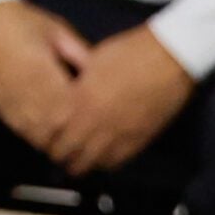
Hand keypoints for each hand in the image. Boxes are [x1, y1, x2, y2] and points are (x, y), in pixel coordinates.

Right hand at [0, 0, 88, 153]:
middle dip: (71, 134)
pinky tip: (47, 132)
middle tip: (88, 137)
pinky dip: (34, 134)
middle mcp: (22, 88)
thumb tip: (104, 74)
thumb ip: (79, 53)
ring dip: (53, 138)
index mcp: (40, 69)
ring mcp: (7, 99)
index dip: (83, 119)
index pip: (67, 107)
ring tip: (69, 138)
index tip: (97, 120)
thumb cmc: (21, 20)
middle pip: (52, 127)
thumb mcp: (56, 30)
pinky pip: (18, 128)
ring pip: (35, 133)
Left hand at [49, 25, 195, 176]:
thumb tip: (69, 96)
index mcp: (81, 98)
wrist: (169, 59)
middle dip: (59, 154)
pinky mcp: (138, 140)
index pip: (52, 130)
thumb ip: (79, 85)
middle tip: (58, 152)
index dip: (46, 136)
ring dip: (81, 162)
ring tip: (77, 160)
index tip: (45, 136)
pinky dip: (104, 162)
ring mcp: (118, 134)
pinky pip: (115, 161)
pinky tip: (101, 157)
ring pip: (90, 162)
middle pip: (67, 152)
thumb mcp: (93, 62)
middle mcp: (96, 121)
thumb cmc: (131, 52)